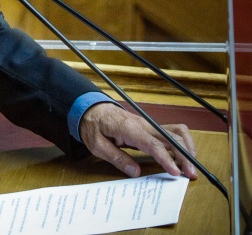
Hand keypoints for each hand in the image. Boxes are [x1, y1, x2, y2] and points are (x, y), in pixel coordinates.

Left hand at [79, 102, 197, 179]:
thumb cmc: (94, 126)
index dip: (166, 159)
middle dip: (185, 156)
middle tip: (191, 174)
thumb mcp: (97, 145)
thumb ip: (116, 158)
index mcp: (129, 128)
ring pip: (177, 132)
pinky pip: (173, 132)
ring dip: (188, 148)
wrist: (92, 109)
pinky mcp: (152, 127)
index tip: (175, 172)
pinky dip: (183, 143)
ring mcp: (149, 125)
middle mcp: (144, 125)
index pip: (153, 144)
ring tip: (190, 167)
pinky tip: (184, 156)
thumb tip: (135, 172)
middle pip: (172, 137)